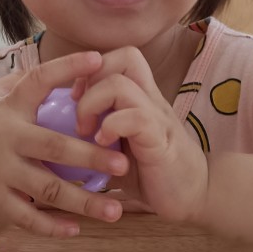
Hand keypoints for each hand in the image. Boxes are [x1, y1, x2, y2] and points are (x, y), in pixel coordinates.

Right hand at [0, 51, 127, 236]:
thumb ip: (20, 83)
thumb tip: (60, 69)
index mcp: (8, 107)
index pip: (39, 81)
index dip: (67, 68)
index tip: (98, 59)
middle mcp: (6, 139)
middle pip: (54, 148)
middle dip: (91, 157)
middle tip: (123, 164)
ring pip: (47, 191)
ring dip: (84, 202)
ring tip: (116, 210)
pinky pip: (26, 217)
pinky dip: (51, 227)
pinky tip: (76, 229)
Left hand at [72, 47, 207, 222]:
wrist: (195, 195)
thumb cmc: (151, 171)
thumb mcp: (119, 144)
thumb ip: (99, 128)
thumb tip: (58, 127)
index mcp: (141, 97)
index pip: (123, 56)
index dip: (93, 68)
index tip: (76, 96)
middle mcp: (151, 100)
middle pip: (126, 56)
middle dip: (92, 78)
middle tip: (80, 112)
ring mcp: (157, 118)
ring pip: (122, 85)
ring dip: (93, 105)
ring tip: (87, 132)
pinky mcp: (161, 141)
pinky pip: (136, 118)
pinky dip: (111, 127)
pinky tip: (104, 146)